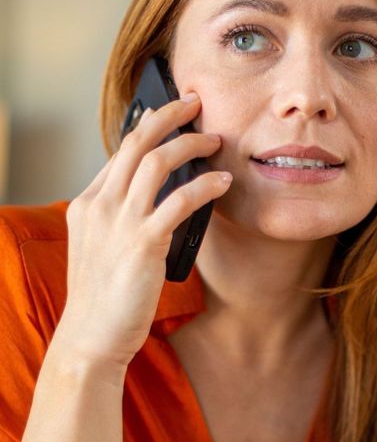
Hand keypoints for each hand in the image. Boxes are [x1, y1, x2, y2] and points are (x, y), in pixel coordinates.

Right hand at [56, 93, 231, 367]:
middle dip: (169, 116)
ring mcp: (119, 223)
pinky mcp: (142, 244)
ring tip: (217, 141)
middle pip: (136, 143)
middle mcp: (99, 206)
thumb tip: (170, 189)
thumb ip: (127, 215)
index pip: (119, 151)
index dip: (149, 126)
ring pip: (157, 163)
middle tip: (197, 103)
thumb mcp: (107, 245)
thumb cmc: (107, 295)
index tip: (172, 111)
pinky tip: (224, 183)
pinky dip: (205, 187)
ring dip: (191, 145)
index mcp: (88, 204)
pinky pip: (179, 202)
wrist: (91, 338)